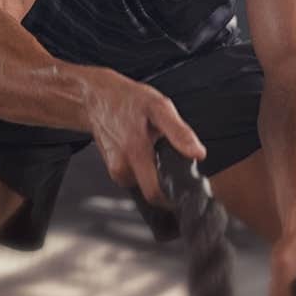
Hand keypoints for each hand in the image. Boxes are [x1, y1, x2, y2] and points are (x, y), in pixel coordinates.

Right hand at [85, 73, 205, 207]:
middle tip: (169, 157)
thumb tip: (198, 154)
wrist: (97, 96)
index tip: (184, 190)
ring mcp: (113, 169)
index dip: (172, 199)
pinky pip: (132, 174)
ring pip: (141, 182)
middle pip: (150, 190)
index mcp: (135, 153)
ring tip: (153, 147)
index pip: (155, 194)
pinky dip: (141, 166)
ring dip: (152, 170)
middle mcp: (121, 166)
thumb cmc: (127, 99)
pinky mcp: (111, 167)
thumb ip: (179, 132)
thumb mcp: (159, 106)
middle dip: (164, 180)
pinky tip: (141, 148)